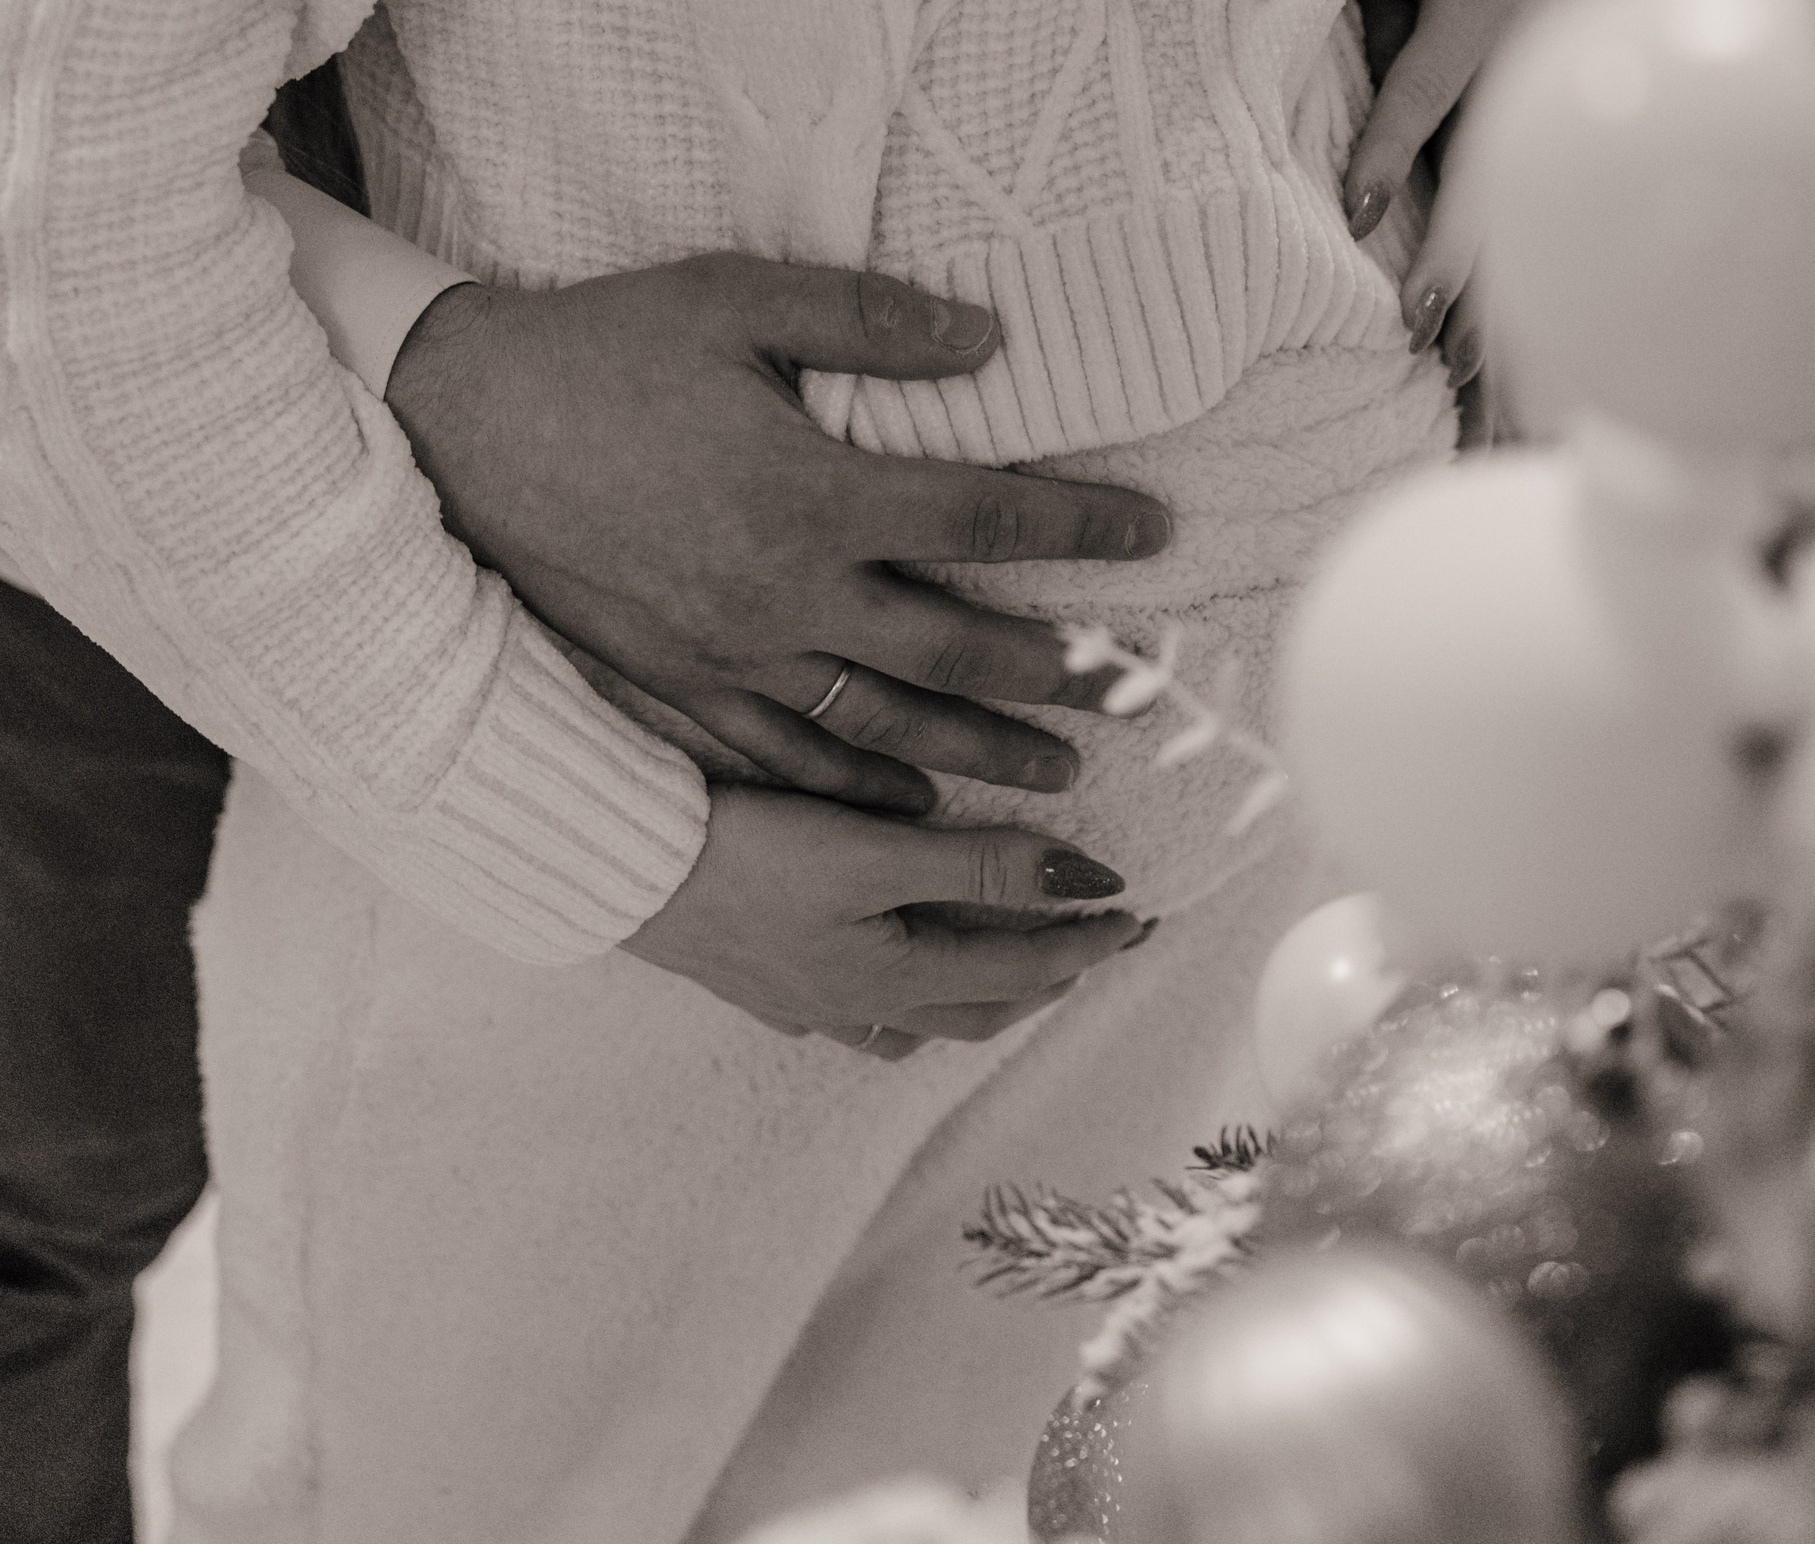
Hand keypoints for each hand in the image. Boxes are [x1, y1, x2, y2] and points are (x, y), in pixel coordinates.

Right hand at [387, 254, 1169, 814]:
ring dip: (975, 755)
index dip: (1078, 528)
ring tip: (1052, 776)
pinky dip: (857, 794)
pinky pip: (784, 762)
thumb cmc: (604, 349)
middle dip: (1050, 675)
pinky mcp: (673, 687)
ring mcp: (727, 656)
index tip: (1151, 535)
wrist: (456, 426)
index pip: (983, 520)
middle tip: (1124, 692)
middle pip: (951, 653)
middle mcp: (784, 594)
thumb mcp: (738, 298)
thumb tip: (988, 339)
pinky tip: (906, 810)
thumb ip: (870, 322)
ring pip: (880, 729)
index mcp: (811, 495)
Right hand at [621, 784, 1145, 1060]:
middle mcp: (853, 1003)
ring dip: (971, 999)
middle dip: (1043, 979)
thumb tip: (1082, 876)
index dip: (1086, 942)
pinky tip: (885, 980)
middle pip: (974, 1009)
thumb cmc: (743, 852)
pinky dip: (893, 1002)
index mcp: (890, 972)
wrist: (618, 869)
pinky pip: (851, 1013)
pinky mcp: (758, 982)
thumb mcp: (870, 849)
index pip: (1019, 966)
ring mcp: (802, 1000)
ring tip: (1007, 969)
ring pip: (912, 1022)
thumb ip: (977, 862)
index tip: (1140, 915)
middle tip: (1095, 945)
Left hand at [1343, 0, 1588, 394]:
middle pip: (1495, 171)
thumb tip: (1291, 16)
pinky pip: (1527, 217)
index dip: (1391, 146)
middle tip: (1423, 334)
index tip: (1357, 211)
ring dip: (1499, 300)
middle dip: (1464, 258)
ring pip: (1523, 212)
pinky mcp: (1543, 136)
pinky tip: (1505, 369)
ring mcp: (1547, 104)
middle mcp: (1530, 60)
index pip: (1432, 86)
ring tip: (1472, 386)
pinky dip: (1520, 292)